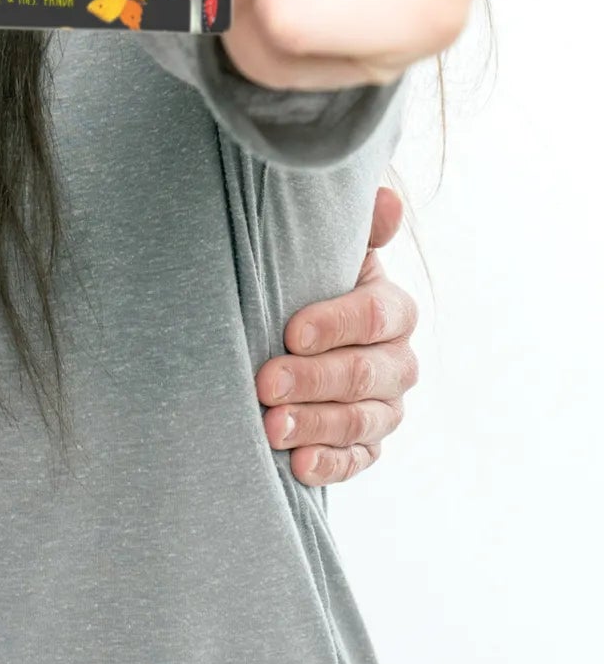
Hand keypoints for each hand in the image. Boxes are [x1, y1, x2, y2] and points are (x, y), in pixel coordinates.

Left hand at [257, 187, 418, 484]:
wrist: (294, 329)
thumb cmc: (307, 280)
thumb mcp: (325, 251)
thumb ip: (357, 228)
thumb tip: (386, 198)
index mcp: (392, 309)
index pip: (375, 317)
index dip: (335, 324)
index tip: (290, 331)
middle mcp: (399, 361)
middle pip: (366, 374)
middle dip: (314, 380)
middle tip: (265, 383)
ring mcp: (386, 406)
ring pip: (362, 421)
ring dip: (315, 424)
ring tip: (270, 427)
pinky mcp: (369, 444)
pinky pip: (359, 460)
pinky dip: (329, 464)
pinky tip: (298, 465)